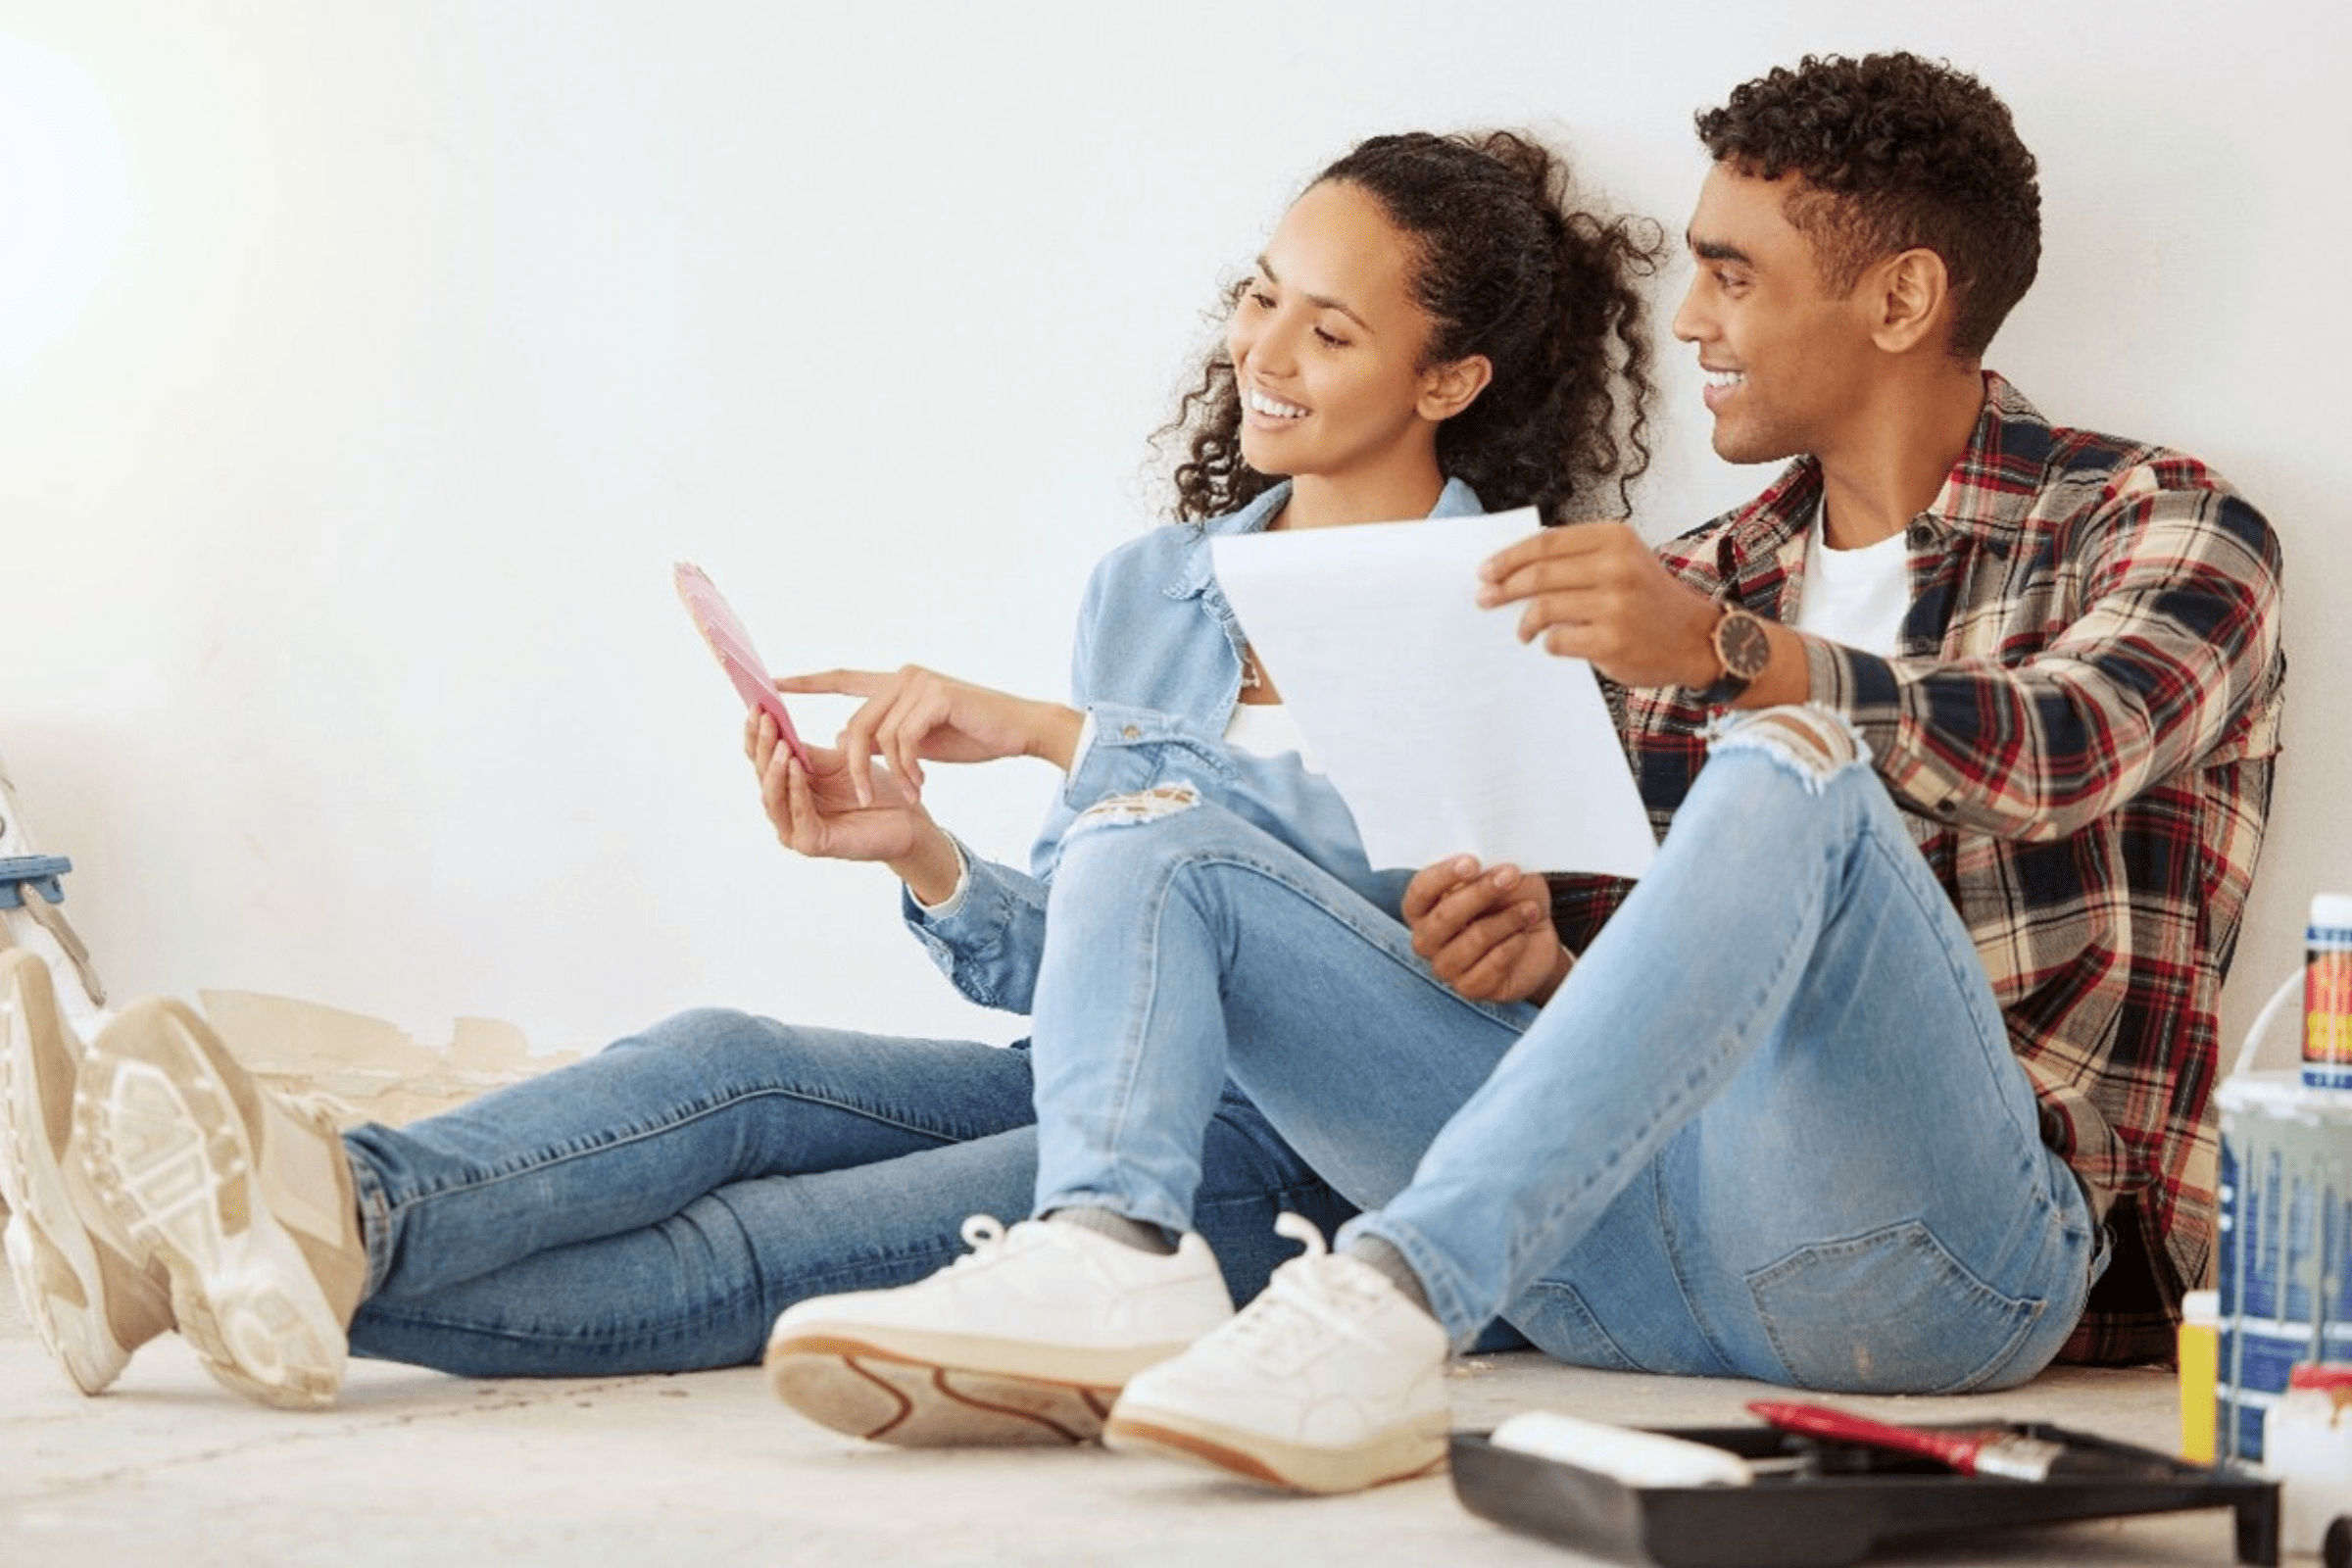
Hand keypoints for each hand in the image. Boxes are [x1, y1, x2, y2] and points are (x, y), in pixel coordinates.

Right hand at [744, 710, 935, 865]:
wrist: (908, 819)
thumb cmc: (874, 790)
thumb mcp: (836, 762)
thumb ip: (807, 751)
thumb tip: (776, 720)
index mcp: (788, 787)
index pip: (762, 759)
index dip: (756, 732)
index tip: (756, 704)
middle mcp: (785, 809)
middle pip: (762, 775)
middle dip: (762, 744)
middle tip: (763, 717)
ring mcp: (795, 829)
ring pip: (772, 797)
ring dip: (774, 768)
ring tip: (780, 743)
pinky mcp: (811, 844)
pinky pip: (798, 814)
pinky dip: (795, 789)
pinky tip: (796, 766)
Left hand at [774, 665, 1082, 806]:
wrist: (1021, 729)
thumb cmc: (975, 733)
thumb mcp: (921, 739)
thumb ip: (886, 734)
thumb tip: (846, 739)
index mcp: (896, 683)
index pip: (841, 678)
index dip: (805, 683)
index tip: (771, 686)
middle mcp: (902, 676)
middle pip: (855, 724)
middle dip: (857, 767)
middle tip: (869, 798)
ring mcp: (918, 683)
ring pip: (877, 736)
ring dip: (889, 775)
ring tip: (913, 795)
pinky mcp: (935, 696)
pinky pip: (903, 740)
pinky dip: (909, 769)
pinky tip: (923, 785)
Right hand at [1404, 856, 1569, 1004]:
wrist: (1533, 938)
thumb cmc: (1507, 901)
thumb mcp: (1499, 874)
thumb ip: (1486, 866)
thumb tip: (1489, 852)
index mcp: (1421, 908)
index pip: (1420, 891)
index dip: (1444, 876)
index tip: (1473, 862)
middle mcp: (1426, 939)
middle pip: (1446, 916)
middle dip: (1482, 893)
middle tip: (1511, 876)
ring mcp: (1445, 967)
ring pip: (1474, 939)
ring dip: (1507, 919)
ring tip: (1531, 908)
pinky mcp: (1470, 987)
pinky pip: (1491, 964)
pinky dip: (1512, 946)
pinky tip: (1524, 934)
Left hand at [1477, 522, 1721, 688]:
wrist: (1696, 639)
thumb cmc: (1650, 599)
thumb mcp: (1623, 560)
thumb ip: (1577, 557)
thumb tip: (1513, 568)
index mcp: (1615, 539)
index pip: (1546, 543)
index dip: (1508, 558)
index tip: (1485, 570)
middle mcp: (1616, 567)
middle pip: (1538, 575)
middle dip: (1503, 588)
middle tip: (1484, 599)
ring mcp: (1615, 606)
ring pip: (1542, 609)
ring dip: (1524, 622)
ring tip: (1522, 630)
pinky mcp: (1611, 641)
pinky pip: (1557, 641)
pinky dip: (1548, 643)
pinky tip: (1552, 643)